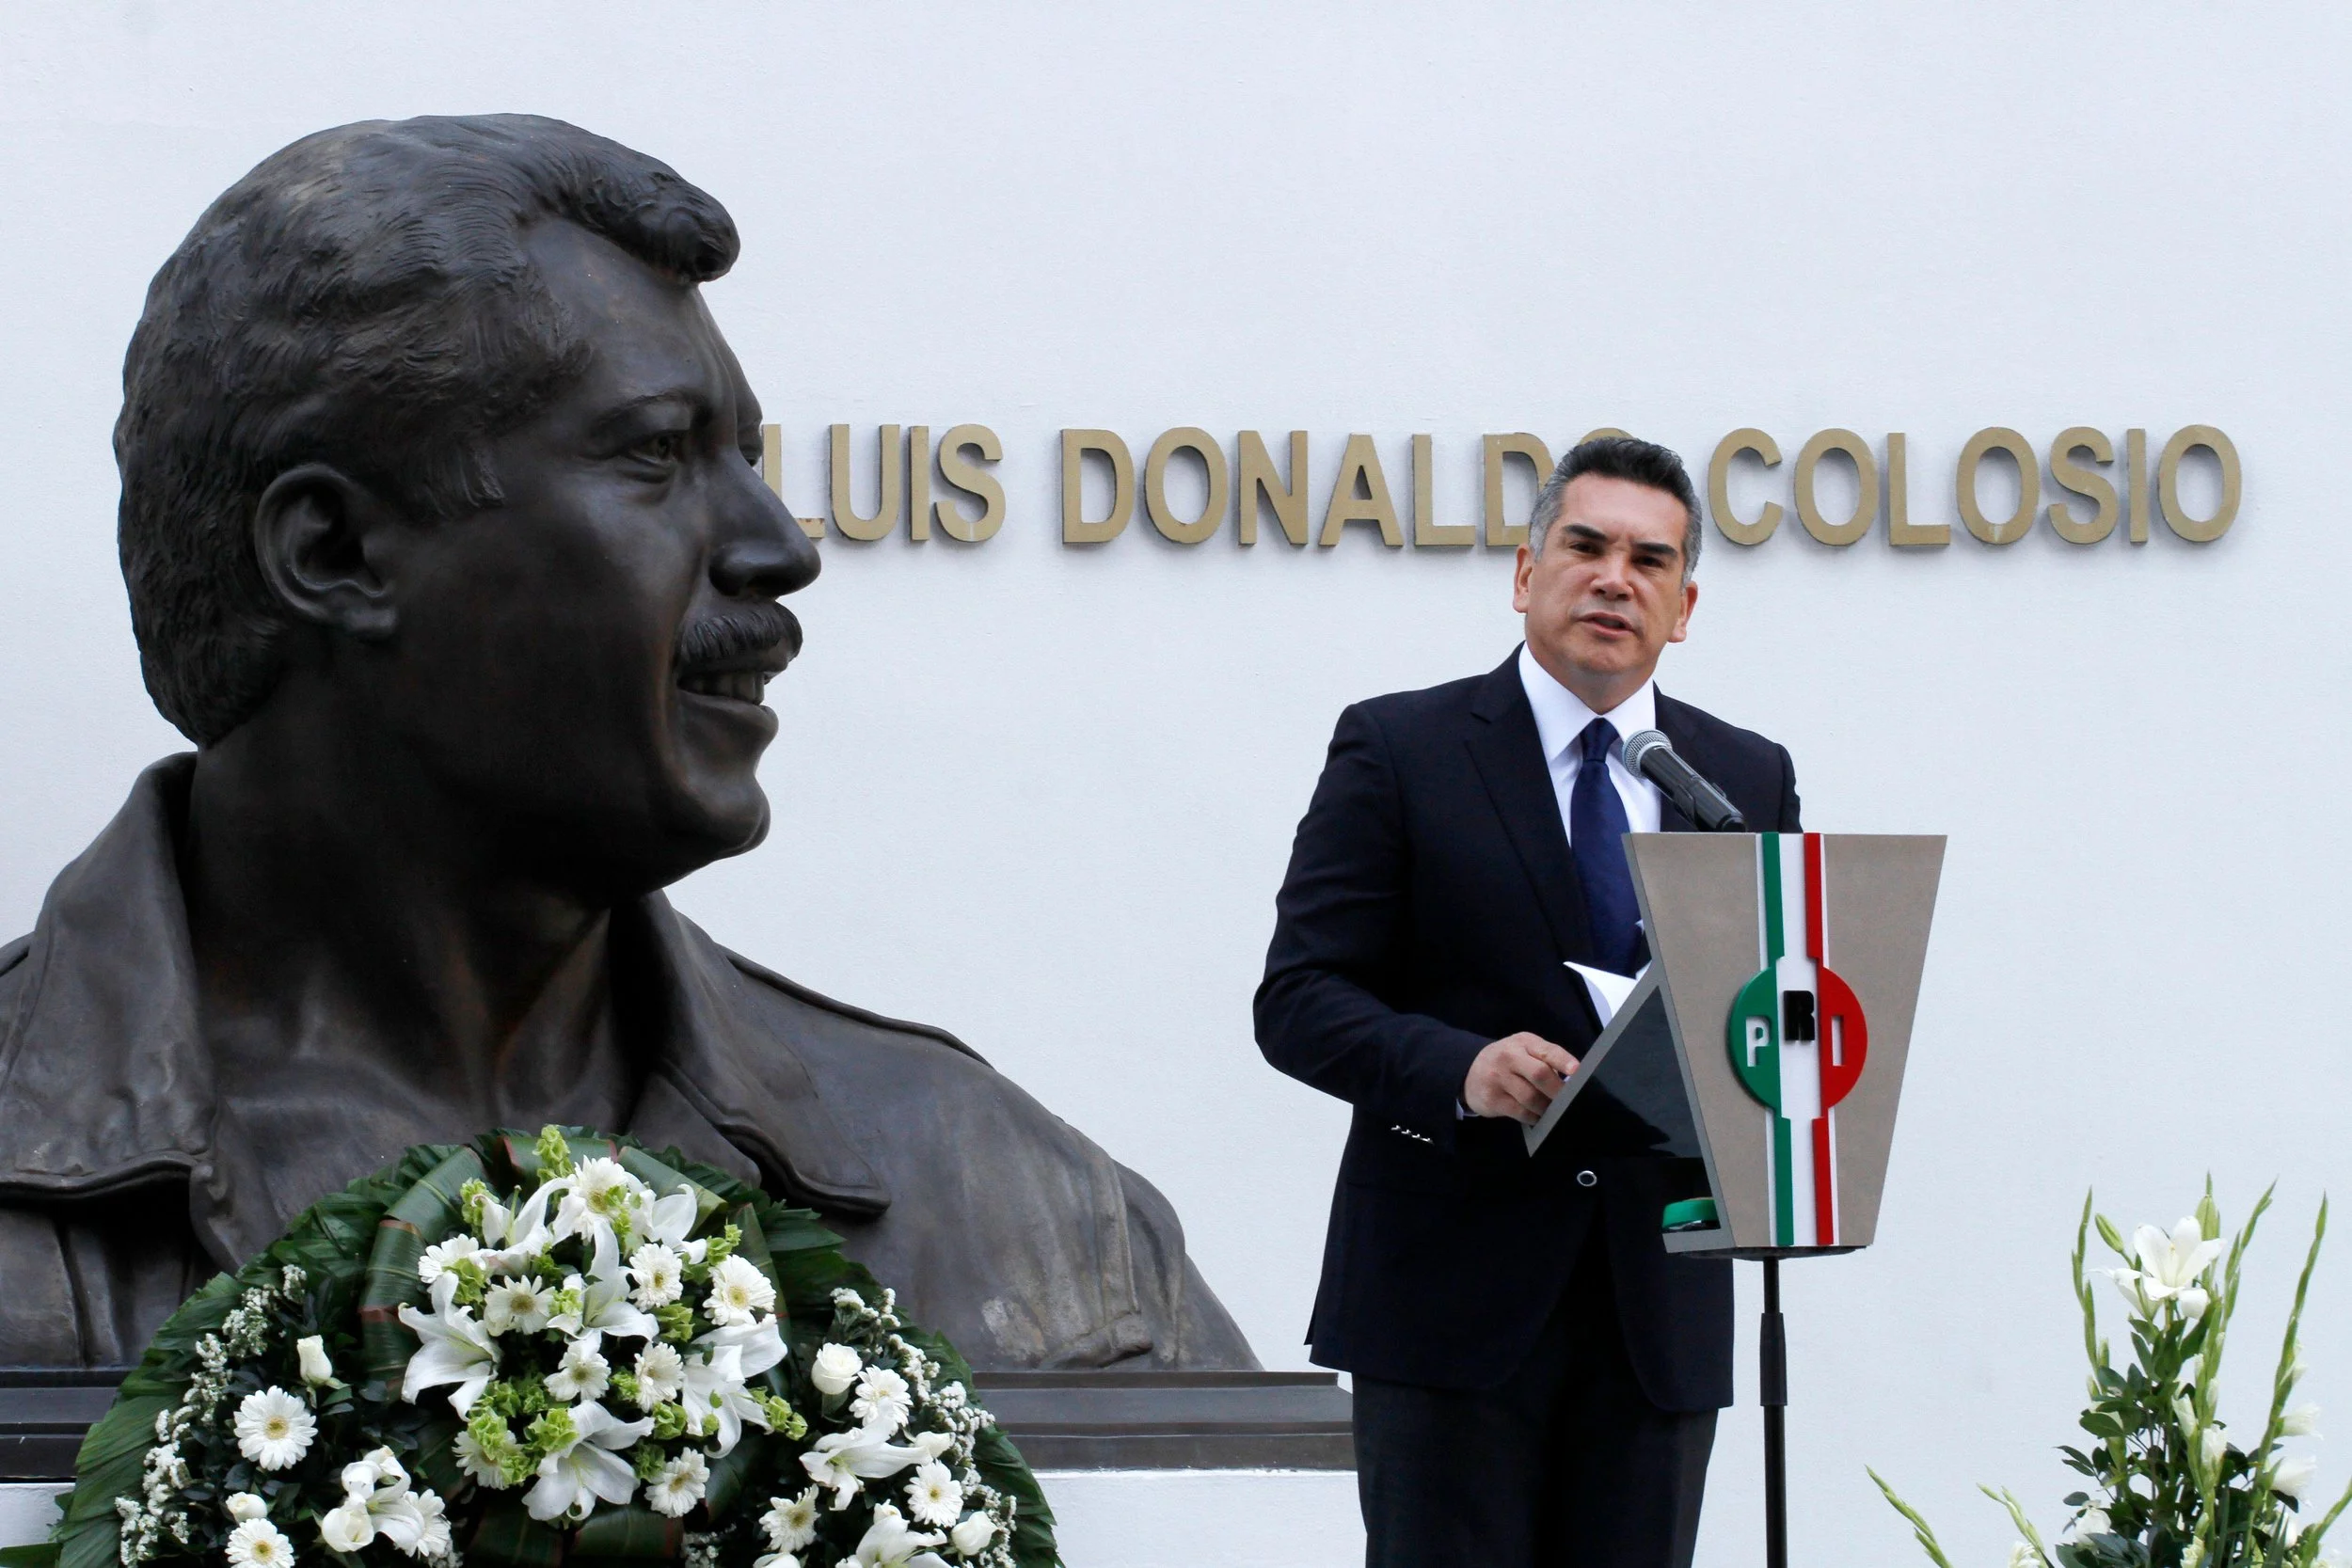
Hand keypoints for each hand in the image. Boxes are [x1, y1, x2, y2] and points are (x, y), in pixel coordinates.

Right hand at [1463, 1032, 1579, 1124]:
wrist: (1470, 1072)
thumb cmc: (1507, 1061)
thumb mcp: (1523, 1050)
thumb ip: (1544, 1059)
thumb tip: (1571, 1081)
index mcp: (1523, 1042)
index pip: (1546, 1050)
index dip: (1563, 1061)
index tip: (1577, 1071)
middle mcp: (1509, 1056)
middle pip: (1539, 1074)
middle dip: (1558, 1090)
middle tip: (1568, 1100)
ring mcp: (1498, 1078)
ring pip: (1531, 1097)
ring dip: (1546, 1107)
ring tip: (1551, 1109)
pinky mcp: (1492, 1099)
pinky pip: (1521, 1112)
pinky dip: (1533, 1117)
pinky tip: (1536, 1115)